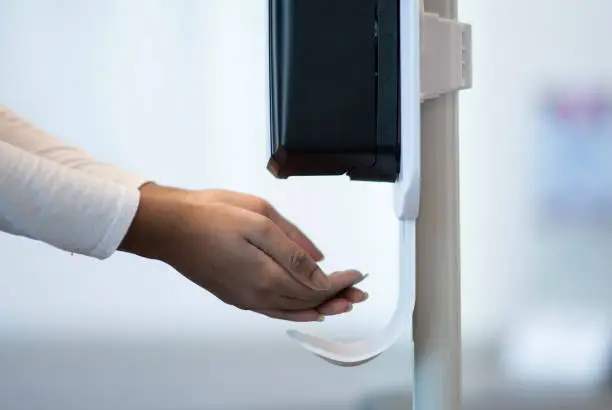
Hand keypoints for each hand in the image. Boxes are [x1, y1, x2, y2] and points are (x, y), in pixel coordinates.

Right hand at [186, 189, 368, 318]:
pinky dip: (295, 312)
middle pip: (307, 301)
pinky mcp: (236, 296)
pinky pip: (273, 311)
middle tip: (359, 293)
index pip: (315, 286)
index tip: (356, 274)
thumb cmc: (210, 216)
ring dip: (320, 307)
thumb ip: (292, 246)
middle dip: (337, 296)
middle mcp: (258, 294)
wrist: (169, 228)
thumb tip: (318, 265)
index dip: (340, 282)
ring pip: (292, 309)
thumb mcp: (259, 219)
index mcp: (267, 274)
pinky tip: (305, 311)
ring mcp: (245, 298)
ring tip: (343, 306)